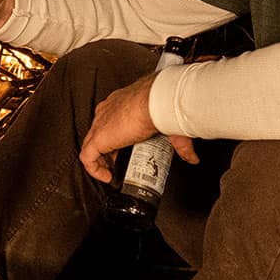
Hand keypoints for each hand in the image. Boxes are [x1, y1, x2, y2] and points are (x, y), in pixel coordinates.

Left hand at [78, 73, 199, 184]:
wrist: (156, 101)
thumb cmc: (162, 105)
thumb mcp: (171, 126)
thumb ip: (180, 144)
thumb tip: (191, 157)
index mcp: (121, 104)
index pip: (111, 122)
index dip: (116, 140)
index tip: (125, 152)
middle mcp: (107, 112)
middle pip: (99, 134)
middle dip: (108, 153)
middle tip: (118, 165)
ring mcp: (100, 124)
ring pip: (91, 146)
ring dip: (101, 162)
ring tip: (111, 174)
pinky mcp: (98, 137)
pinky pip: (87, 157)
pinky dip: (94, 169)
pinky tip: (106, 177)